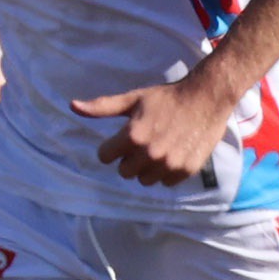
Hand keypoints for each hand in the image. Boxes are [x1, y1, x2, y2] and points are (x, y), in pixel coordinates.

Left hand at [72, 75, 231, 187]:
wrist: (206, 98)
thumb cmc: (167, 97)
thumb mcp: (133, 98)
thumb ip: (102, 107)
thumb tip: (72, 106)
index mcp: (132, 136)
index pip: (105, 156)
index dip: (112, 147)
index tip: (124, 138)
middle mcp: (150, 153)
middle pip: (124, 172)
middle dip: (129, 159)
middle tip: (143, 143)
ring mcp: (169, 163)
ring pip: (145, 180)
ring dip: (147, 168)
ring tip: (158, 150)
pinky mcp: (186, 169)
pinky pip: (166, 182)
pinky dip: (166, 172)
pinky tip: (173, 155)